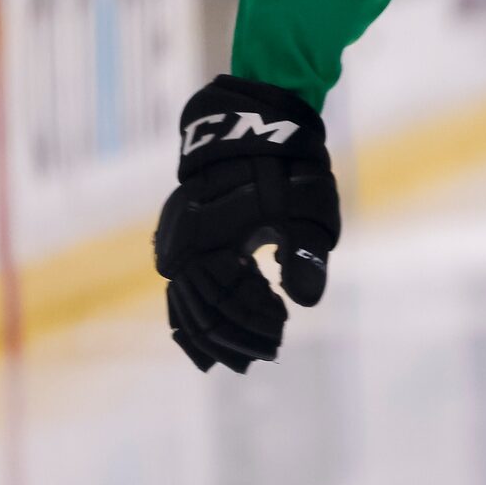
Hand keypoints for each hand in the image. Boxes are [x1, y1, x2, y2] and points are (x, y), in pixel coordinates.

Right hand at [154, 75, 339, 371]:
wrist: (255, 125)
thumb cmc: (288, 169)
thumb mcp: (307, 210)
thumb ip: (305, 256)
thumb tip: (306, 302)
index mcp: (211, 241)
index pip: (228, 302)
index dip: (255, 325)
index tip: (281, 337)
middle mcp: (184, 246)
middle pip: (203, 310)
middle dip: (234, 338)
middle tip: (265, 356)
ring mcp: (178, 242)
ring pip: (186, 303)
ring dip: (212, 333)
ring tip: (238, 358)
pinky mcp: (180, 239)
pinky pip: (179, 288)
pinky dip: (192, 316)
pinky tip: (201, 342)